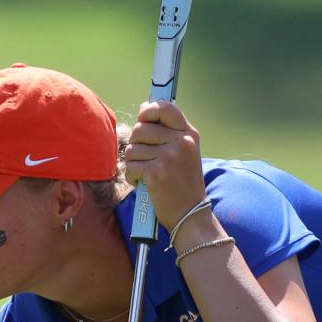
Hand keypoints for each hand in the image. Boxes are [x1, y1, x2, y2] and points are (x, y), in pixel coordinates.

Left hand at [119, 100, 206, 231]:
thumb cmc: (182, 183)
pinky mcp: (157, 173)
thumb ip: (166, 130)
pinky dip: (133, 178)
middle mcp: (181, 142)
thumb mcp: (184, 152)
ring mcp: (170, 157)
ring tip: (147, 174)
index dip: (148, 111)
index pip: (164, 107)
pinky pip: (130, 166)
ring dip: (133, 163)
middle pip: (140, 129)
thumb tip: (143, 107)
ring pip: (132, 149)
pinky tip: (145, 184)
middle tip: (145, 160)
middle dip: (136, 145)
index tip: (143, 120)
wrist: (191, 213)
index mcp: (188, 134)